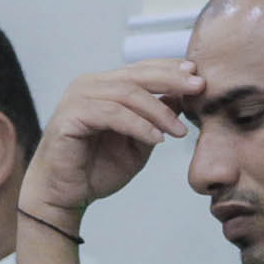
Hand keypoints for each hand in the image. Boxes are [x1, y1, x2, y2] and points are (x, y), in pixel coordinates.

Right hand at [18, 60, 203, 238]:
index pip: (141, 70)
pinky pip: (112, 114)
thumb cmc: (96, 169)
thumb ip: (156, 121)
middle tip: (198, 87)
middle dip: (171, 79)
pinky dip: (138, 126)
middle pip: (137, 74)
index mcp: (104, 87)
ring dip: (158, 111)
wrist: (65, 195)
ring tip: (179, 131)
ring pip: (127, 93)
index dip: (169, 69)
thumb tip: (182, 99)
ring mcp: (78, 97)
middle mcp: (90, 85)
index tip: (197, 75)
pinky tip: (156, 139)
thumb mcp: (139, 143)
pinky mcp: (71, 115)